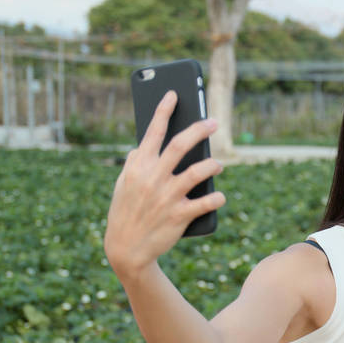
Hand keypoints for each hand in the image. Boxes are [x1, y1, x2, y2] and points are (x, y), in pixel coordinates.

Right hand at [104, 91, 225, 277]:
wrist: (126, 249)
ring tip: (218, 163)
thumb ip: (133, 164)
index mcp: (138, 167)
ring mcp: (167, 196)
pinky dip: (216, 197)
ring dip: (212, 165)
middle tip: (214, 122)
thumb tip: (140, 146)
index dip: (164, 110)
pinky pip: (205, 202)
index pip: (152, 132)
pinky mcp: (179, 215)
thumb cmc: (126, 212)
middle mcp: (153, 177)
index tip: (174, 94)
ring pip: (198, 171)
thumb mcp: (123, 185)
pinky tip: (219, 195)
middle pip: (181, 145)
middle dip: (200, 129)